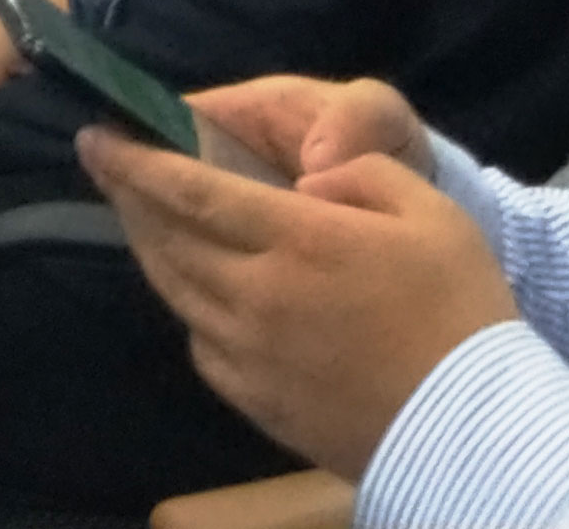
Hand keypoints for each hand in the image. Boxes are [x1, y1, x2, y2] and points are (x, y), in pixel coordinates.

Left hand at [81, 85, 509, 477]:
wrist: (473, 429)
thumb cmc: (459, 311)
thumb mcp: (430, 212)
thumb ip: (360, 173)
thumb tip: (308, 176)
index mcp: (297, 239)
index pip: (191, 191)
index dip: (136, 163)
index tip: (95, 138)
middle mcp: (257, 295)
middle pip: (168, 239)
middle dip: (128, 198)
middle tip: (107, 168)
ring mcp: (251, 354)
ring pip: (175, 291)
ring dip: (148, 248)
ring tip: (139, 218)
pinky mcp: (256, 400)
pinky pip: (200, 342)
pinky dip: (185, 306)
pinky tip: (194, 292)